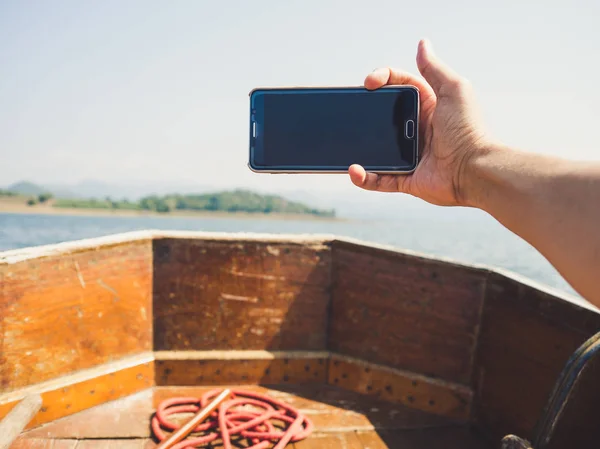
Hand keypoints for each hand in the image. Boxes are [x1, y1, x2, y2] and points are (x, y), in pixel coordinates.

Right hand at [349, 39, 488, 206]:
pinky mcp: (405, 179)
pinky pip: (378, 179)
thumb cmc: (468, 130)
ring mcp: (409, 155)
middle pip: (383, 115)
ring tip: (345, 140)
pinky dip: (364, 177)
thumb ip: (434, 68)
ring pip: (376, 148)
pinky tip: (354, 170)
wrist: (473, 170)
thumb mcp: (454, 90)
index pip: (399, 85)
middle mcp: (416, 129)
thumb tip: (422, 44)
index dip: (383, 79)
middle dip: (365, 110)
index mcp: (427, 106)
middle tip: (353, 108)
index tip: (370, 83)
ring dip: (359, 145)